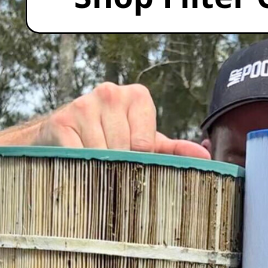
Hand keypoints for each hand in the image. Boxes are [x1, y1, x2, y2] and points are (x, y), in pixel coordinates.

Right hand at [32, 82, 209, 158]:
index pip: (145, 143)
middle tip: (115, 174)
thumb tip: (205, 157)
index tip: (134, 166)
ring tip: (98, 169)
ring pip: (100, 154)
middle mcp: (111, 93)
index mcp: (138, 96)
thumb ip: (175, 149)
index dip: (140, 162)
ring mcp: (84, 105)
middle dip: (120, 168)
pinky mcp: (62, 121)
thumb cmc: (113, 137)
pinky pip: (77, 155)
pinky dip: (80, 168)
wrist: (66, 132)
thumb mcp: (145, 141)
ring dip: (100, 170)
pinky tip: (80, 167)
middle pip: (122, 150)